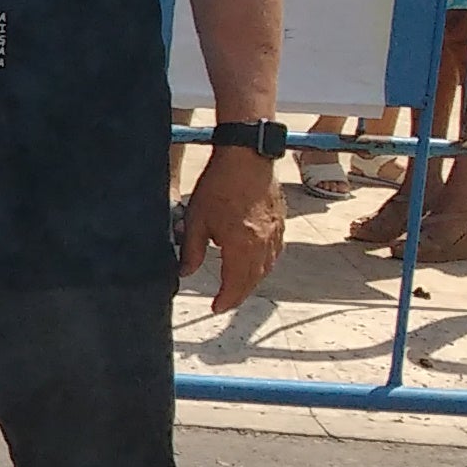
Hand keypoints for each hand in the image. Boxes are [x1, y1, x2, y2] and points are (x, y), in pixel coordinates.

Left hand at [177, 141, 282, 311]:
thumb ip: (191, 250)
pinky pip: (275, 252)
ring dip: (252, 281)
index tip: (216, 308)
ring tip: (238, 287)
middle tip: (225, 302)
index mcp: (241, 245)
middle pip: (253, 279)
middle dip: (239, 294)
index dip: (226, 299)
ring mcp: (275, 233)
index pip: (235, 283)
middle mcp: (263, 243)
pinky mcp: (280, 222)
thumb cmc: (219, 185)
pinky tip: (256, 264)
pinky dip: (265, 264)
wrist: (246, 158)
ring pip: (267, 267)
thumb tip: (185, 272)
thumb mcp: (196, 220)